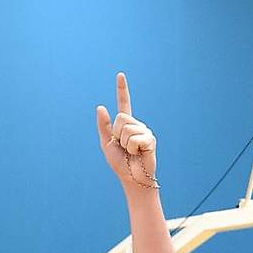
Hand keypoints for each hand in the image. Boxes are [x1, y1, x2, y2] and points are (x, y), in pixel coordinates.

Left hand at [95, 73, 158, 189]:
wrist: (132, 177)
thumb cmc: (120, 163)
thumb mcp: (106, 143)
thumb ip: (103, 126)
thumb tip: (101, 106)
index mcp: (125, 124)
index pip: (124, 104)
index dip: (122, 89)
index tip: (120, 75)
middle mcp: (137, 125)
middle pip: (121, 118)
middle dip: (117, 134)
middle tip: (124, 147)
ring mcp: (145, 132)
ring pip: (127, 129)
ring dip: (124, 143)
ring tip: (131, 152)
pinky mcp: (150, 140)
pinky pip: (134, 139)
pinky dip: (132, 149)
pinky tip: (138, 154)